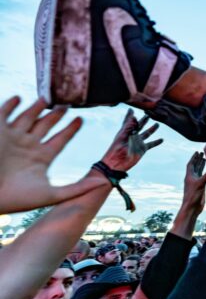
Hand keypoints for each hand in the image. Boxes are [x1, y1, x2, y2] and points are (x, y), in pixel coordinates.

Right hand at [0, 97, 95, 213]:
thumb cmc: (18, 199)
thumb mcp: (52, 194)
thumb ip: (78, 188)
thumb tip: (102, 183)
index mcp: (42, 157)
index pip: (61, 139)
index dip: (71, 129)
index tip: (81, 119)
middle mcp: (29, 145)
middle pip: (46, 125)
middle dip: (56, 114)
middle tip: (67, 104)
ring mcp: (13, 138)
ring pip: (29, 117)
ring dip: (37, 107)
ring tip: (47, 98)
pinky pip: (5, 114)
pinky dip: (11, 105)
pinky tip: (19, 98)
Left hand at [101, 111, 162, 171]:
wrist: (117, 162)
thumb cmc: (117, 148)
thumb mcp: (123, 135)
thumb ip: (130, 126)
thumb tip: (134, 115)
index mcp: (126, 131)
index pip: (129, 121)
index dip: (130, 115)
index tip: (132, 109)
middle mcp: (133, 136)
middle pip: (139, 126)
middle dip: (144, 120)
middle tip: (149, 114)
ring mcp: (138, 142)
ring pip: (147, 133)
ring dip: (152, 129)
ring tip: (157, 124)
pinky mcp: (142, 149)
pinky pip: (151, 144)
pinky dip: (156, 142)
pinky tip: (162, 139)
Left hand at [181, 152, 205, 212]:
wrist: (191, 208)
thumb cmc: (193, 196)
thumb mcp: (201, 184)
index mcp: (189, 176)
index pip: (191, 164)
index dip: (194, 157)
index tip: (197, 151)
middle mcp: (192, 178)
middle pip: (195, 166)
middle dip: (198, 159)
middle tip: (203, 153)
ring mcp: (196, 183)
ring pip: (199, 172)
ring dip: (202, 165)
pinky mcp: (200, 187)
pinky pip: (203, 178)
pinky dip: (205, 173)